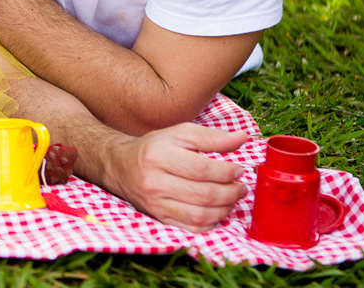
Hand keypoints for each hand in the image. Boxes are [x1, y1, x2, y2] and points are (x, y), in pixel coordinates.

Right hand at [103, 123, 248, 232]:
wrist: (121, 166)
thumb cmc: (154, 148)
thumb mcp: (179, 134)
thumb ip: (211, 137)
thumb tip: (242, 138)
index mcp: (159, 156)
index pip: (201, 169)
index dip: (227, 172)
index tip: (238, 170)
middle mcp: (154, 182)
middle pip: (204, 194)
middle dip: (231, 192)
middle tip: (240, 187)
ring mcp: (155, 203)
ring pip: (200, 215)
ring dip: (225, 209)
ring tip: (231, 199)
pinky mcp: (159, 217)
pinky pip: (192, 228)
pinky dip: (211, 223)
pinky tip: (217, 211)